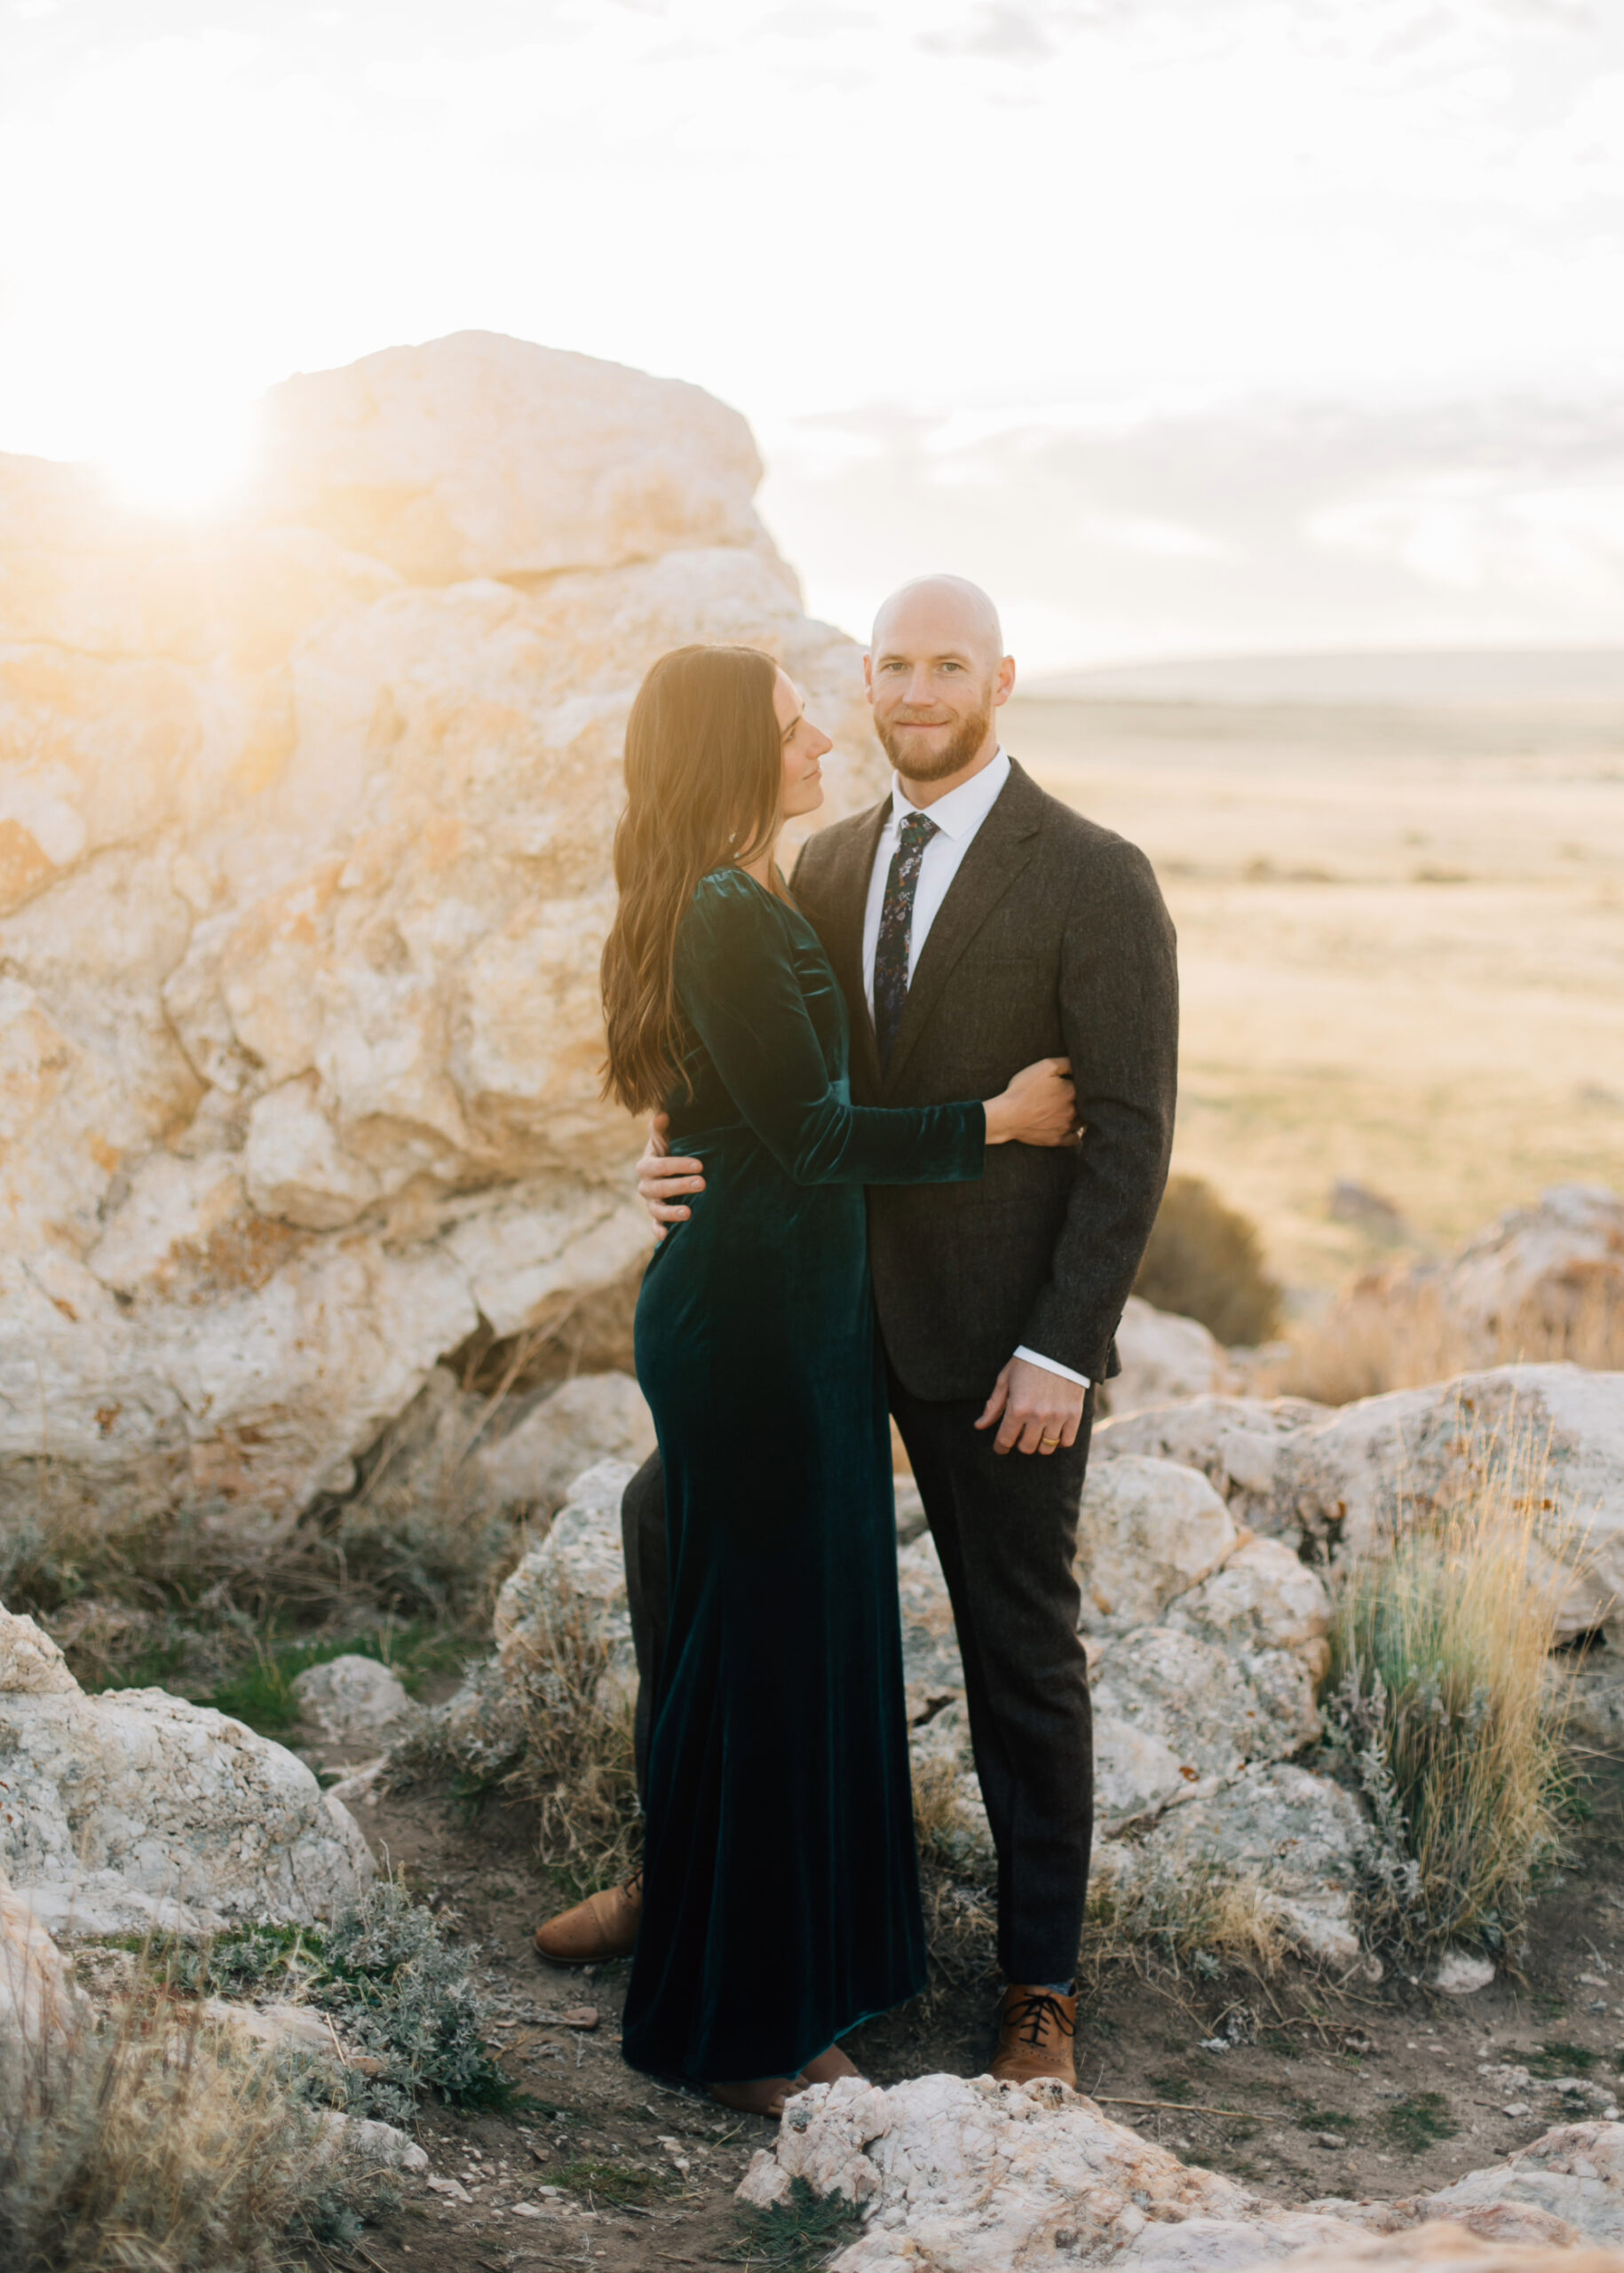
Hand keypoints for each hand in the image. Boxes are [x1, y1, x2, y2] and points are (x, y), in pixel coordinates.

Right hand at [636, 1112, 705, 1240]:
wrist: (663, 1172)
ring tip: (689, 1214)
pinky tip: (667, 1237)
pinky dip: (658, 1231)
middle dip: (680, 1186)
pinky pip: (655, 1226)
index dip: (678, 1165)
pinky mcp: (656, 1217)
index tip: (700, 1165)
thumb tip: (663, 1114)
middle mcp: (645, 1186)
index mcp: (646, 1166)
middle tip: (703, 1184)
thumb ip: (660, 1129)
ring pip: (656, 1210)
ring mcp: (650, 1203)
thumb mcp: (663, 1140)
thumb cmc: (667, 1152)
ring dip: (671, 1213)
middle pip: (660, 1188)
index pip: (660, 1166)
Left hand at [974, 1356, 1086, 1455]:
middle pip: (1026, 1447)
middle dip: (1020, 1443)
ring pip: (1046, 1448)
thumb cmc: (1027, 1363)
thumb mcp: (1005, 1380)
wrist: (1059, 1348)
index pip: (1005, 1440)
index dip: (1000, 1447)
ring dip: (1039, 1444)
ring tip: (1037, 1433)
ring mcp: (1057, 1416)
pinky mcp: (1074, 1414)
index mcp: (1017, 1407)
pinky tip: (1053, 1433)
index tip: (1000, 1447)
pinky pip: (1066, 1441)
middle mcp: (1038, 1415)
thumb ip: (993, 1406)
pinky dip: (1059, 1441)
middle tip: (1020, 1434)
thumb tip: (979, 1426)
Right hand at [983, 1058, 1077, 1147]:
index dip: (1080, 1082)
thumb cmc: (1023, 1090)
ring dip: (1081, 1116)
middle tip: (1074, 1096)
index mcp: (1072, 1092)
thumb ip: (1066, 1063)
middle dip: (1083, 1100)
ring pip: (1083, 1121)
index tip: (1073, 1082)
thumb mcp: (1044, 1067)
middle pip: (1086, 1104)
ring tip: (1074, 1110)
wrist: (1006, 1116)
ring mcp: (1066, 1127)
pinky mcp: (1058, 1140)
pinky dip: (1076, 1134)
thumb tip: (1081, 1064)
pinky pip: (1075, 1139)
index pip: (1085, 1085)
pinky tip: (1074, 1130)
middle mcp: (1074, 1111)